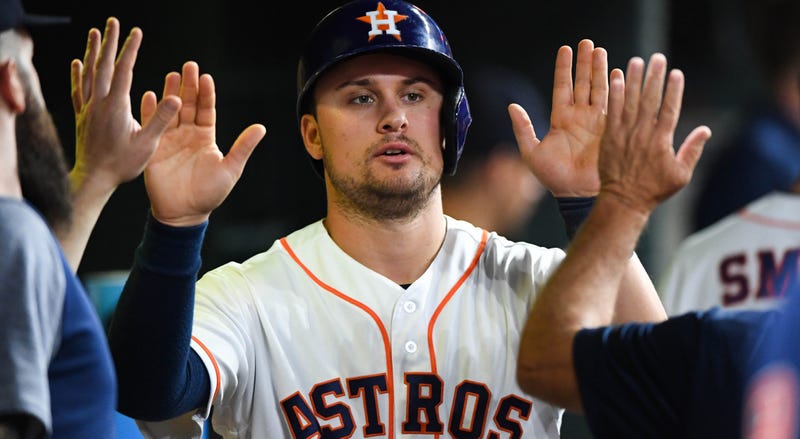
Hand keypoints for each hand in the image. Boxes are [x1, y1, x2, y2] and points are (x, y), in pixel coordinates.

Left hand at [70, 17, 179, 197]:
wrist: (94, 178)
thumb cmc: (123, 164)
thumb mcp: (148, 144)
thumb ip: (161, 119)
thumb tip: (176, 98)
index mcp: (116, 106)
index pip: (123, 71)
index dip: (130, 50)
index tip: (136, 32)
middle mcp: (99, 103)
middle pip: (103, 65)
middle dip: (109, 42)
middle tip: (112, 22)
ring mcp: (88, 109)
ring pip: (88, 73)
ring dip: (91, 51)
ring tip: (94, 32)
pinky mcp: (82, 116)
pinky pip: (78, 90)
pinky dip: (77, 74)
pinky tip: (77, 62)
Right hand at [142, 61, 265, 226]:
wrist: (184, 213)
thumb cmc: (209, 194)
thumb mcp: (230, 169)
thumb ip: (243, 147)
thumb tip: (261, 128)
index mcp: (205, 137)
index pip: (206, 110)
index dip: (206, 94)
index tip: (205, 77)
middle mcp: (187, 134)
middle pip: (187, 105)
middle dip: (187, 86)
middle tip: (188, 66)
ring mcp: (169, 140)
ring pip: (170, 112)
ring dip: (169, 94)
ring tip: (170, 76)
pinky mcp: (153, 148)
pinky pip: (151, 126)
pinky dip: (150, 112)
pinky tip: (148, 96)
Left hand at [510, 39, 607, 196]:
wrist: (576, 194)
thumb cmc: (553, 178)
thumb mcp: (532, 152)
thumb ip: (523, 129)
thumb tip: (511, 106)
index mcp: (561, 119)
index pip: (563, 87)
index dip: (564, 69)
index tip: (565, 49)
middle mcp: (579, 117)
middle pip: (583, 83)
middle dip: (584, 63)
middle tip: (587, 43)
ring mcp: (596, 122)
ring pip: (598, 89)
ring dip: (599, 70)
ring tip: (600, 51)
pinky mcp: (610, 130)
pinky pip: (614, 105)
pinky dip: (616, 89)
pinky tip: (617, 73)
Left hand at [599, 54, 709, 214]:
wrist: (623, 201)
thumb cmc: (654, 190)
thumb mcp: (680, 175)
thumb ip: (692, 150)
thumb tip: (706, 130)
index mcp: (662, 141)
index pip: (670, 109)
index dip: (673, 90)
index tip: (676, 72)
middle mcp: (643, 134)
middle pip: (650, 100)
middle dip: (654, 77)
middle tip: (658, 58)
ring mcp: (625, 134)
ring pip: (630, 102)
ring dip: (634, 80)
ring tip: (636, 61)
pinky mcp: (609, 137)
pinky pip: (612, 112)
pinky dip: (615, 95)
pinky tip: (616, 78)